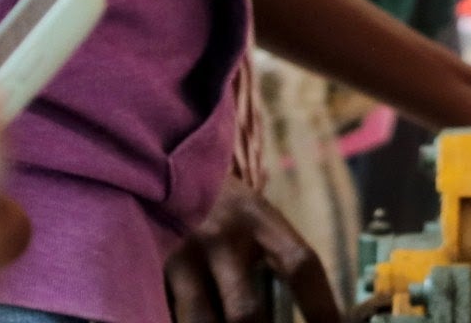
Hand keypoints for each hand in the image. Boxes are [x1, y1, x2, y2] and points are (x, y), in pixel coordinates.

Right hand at [163, 179, 340, 322]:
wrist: (155, 163)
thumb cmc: (217, 201)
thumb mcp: (252, 215)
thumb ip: (273, 256)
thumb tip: (306, 316)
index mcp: (255, 216)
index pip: (300, 264)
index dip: (322, 306)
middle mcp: (218, 237)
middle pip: (246, 311)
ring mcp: (178, 257)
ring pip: (202, 322)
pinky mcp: (149, 271)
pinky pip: (168, 311)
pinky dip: (185, 320)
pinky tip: (197, 319)